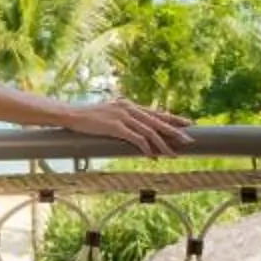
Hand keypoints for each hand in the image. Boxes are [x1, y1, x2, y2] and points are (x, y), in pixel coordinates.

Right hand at [59, 98, 192, 155]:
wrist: (71, 115)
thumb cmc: (87, 117)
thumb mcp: (108, 113)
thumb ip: (121, 117)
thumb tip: (131, 127)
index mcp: (129, 105)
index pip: (155, 112)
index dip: (172, 117)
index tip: (187, 123)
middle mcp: (129, 108)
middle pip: (157, 121)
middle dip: (174, 132)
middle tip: (189, 140)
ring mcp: (123, 116)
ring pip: (149, 132)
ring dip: (163, 145)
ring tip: (173, 155)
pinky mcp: (115, 126)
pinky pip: (136, 139)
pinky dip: (146, 148)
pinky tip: (153, 156)